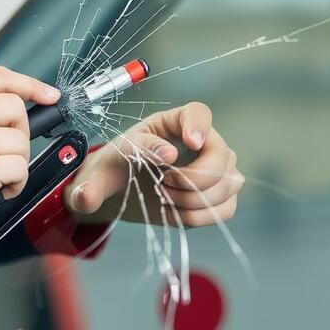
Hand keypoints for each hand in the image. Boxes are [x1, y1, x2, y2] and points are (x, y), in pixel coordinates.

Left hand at [65, 102, 241, 227]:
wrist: (117, 194)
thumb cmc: (111, 171)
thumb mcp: (100, 170)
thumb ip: (116, 166)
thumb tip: (158, 158)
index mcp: (171, 124)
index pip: (198, 113)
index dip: (199, 125)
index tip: (189, 143)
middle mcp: (200, 142)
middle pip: (222, 153)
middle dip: (194, 177)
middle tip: (164, 185)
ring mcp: (214, 169)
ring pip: (229, 182)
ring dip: (196, 199)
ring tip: (165, 199)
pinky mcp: (217, 196)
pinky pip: (226, 208)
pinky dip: (202, 217)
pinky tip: (177, 214)